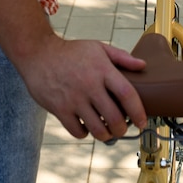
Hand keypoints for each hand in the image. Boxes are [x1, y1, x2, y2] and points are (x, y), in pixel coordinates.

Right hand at [20, 35, 146, 140]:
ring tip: (107, 131)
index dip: (138, 111)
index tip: (142, 121)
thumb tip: (143, 66)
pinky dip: (85, 133)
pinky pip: (78, 131)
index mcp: (102, 69)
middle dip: (122, 129)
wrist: (39, 54)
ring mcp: (74, 99)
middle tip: (123, 128)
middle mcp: (89, 85)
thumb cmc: (72, 51)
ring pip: (97, 129)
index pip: (127, 94)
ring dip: (106, 135)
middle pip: (114, 117)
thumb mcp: (98, 47)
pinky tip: (87, 126)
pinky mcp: (59, 109)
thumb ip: (121, 57)